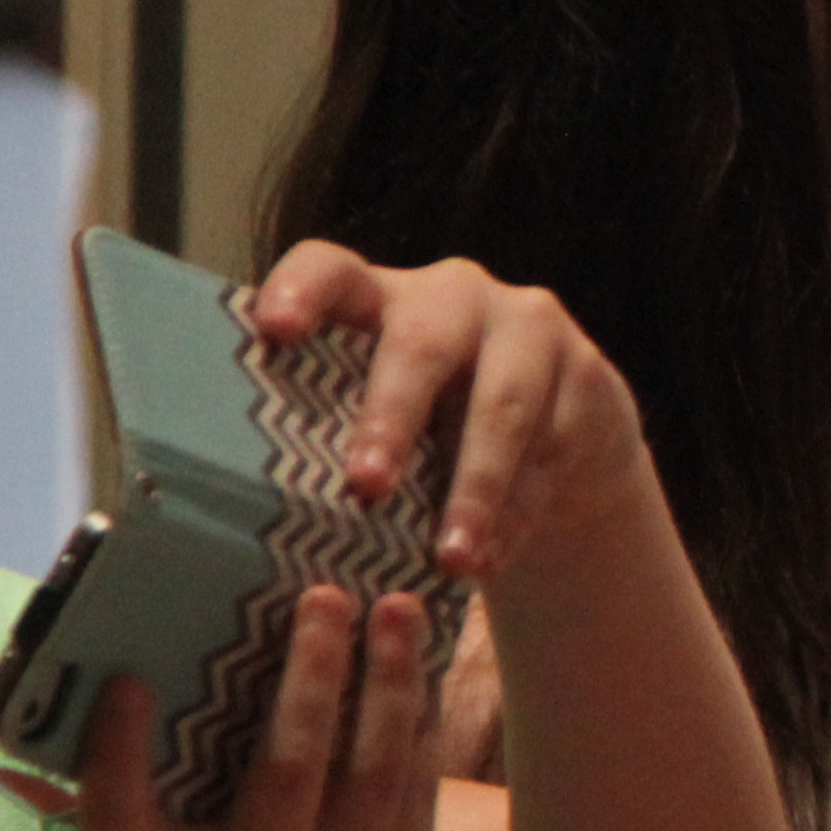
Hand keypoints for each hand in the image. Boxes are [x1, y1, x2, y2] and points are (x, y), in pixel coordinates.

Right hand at [41, 586, 442, 830]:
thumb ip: (147, 797)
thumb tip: (144, 675)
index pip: (121, 820)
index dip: (118, 750)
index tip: (125, 681)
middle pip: (285, 773)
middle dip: (312, 676)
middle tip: (326, 595)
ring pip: (374, 777)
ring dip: (392, 684)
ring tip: (400, 609)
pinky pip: (414, 804)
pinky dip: (418, 734)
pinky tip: (419, 676)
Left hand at [242, 241, 656, 581]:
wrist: (559, 433)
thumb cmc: (432, 429)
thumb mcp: (377, 410)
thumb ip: (330, 427)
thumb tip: (242, 505)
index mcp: (380, 296)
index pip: (332, 270)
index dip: (302, 290)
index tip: (275, 330)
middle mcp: (456, 296)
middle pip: (421, 346)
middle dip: (391, 418)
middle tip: (364, 486)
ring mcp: (530, 330)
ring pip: (503, 408)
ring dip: (474, 490)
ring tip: (452, 560)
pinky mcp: (588, 375)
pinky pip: (552, 450)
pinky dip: (519, 513)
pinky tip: (492, 558)